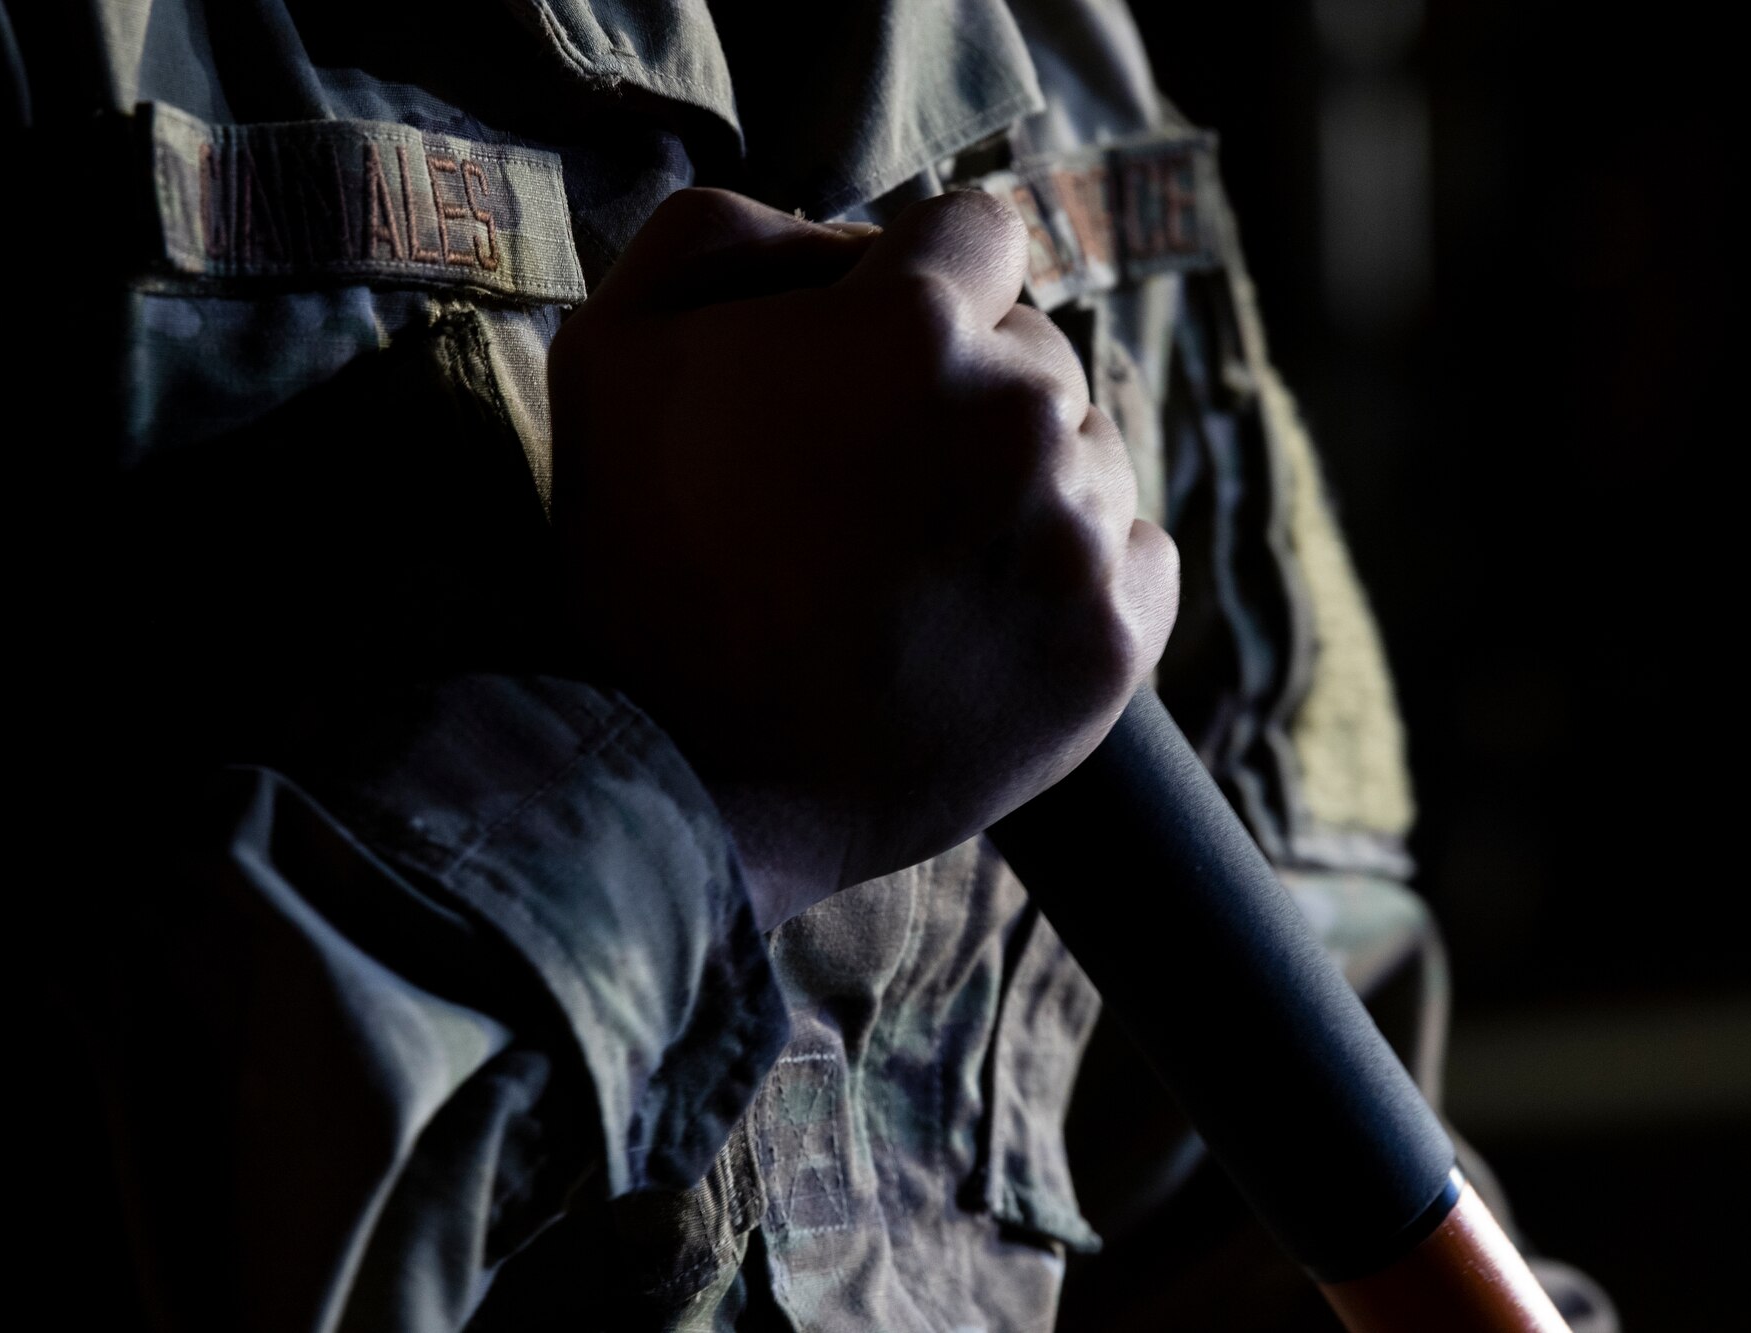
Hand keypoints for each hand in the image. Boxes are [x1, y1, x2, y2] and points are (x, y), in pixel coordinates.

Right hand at [548, 188, 1177, 928]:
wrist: (686, 776)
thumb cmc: (637, 557)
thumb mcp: (616, 343)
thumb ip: (730, 235)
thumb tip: (844, 237)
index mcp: (916, 324)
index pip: (978, 234)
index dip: (915, 288)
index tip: (867, 359)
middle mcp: (1026, 413)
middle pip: (1036, 347)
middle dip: (966, 388)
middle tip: (873, 483)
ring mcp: (1082, 534)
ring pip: (1086, 450)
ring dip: (1022, 482)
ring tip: (918, 562)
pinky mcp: (1119, 640)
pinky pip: (1134, 553)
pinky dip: (1075, 572)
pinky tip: (982, 611)